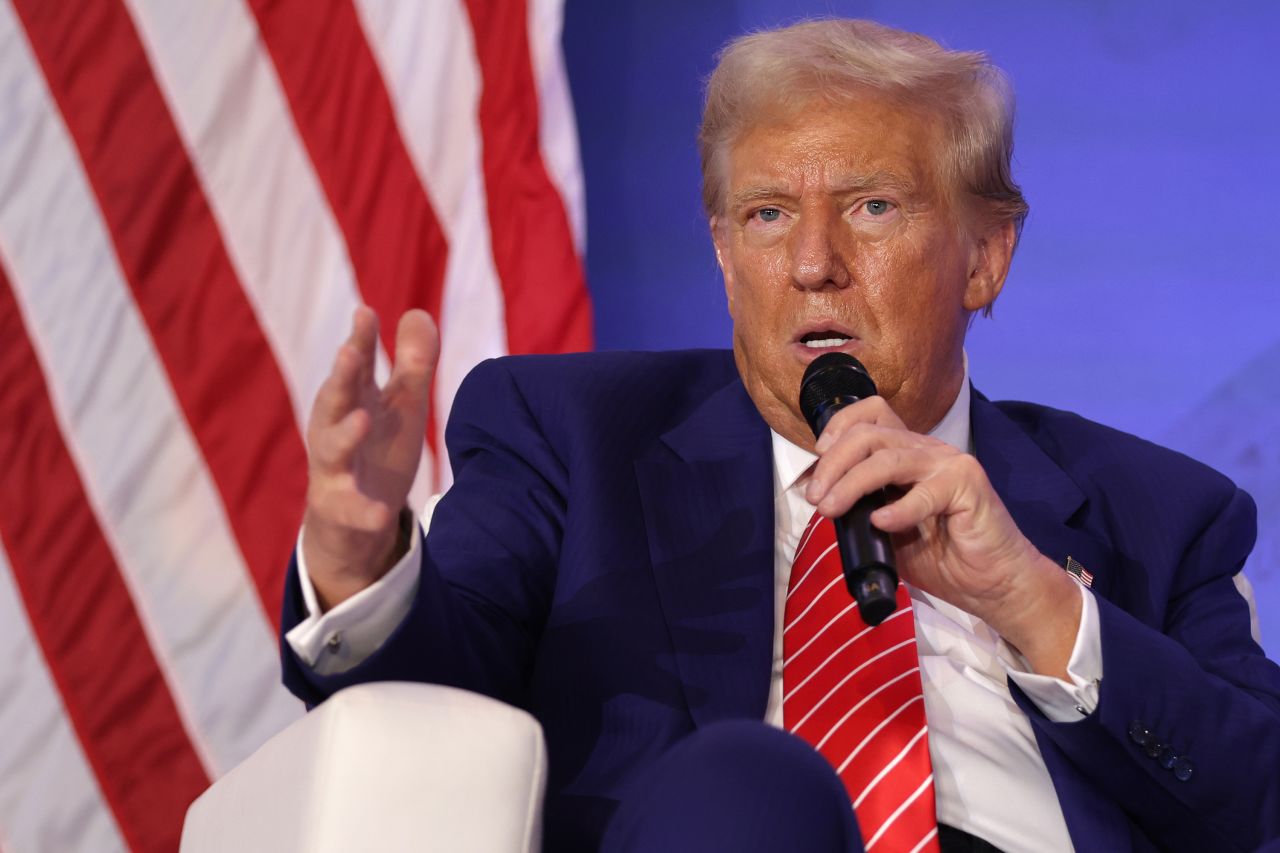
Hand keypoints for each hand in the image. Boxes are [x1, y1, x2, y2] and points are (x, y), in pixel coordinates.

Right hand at [301, 306, 438, 610]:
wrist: (354, 520)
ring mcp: (335, 469)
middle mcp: (336, 429)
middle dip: (341, 376)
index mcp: (353, 400)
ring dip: (345, 434)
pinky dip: (365, 511)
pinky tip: (382, 514)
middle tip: (349, 351)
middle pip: (336, 399)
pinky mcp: (342, 508)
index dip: (361, 340)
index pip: (357, 365)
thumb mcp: (401, 405)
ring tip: (361, 418)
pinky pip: (352, 510)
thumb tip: (420, 312)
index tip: (366, 312)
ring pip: (332, 449)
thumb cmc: (377, 449)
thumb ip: (413, 363)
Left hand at [804, 397, 1080, 676]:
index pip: (871, 414)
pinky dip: (897, 508)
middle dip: (833, 462)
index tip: (816, 459)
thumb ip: (861, 510)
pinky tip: (881, 523)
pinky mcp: (968, 486)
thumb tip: (823, 503)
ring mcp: (950, 464)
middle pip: (869, 433)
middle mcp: (928, 451)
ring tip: (830, 509)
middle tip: (815, 497)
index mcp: (908, 454)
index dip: (839, 427)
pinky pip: (925, 492)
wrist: (993, 584)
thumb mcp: (888, 531)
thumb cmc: (943, 558)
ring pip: (888, 458)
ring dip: (851, 483)